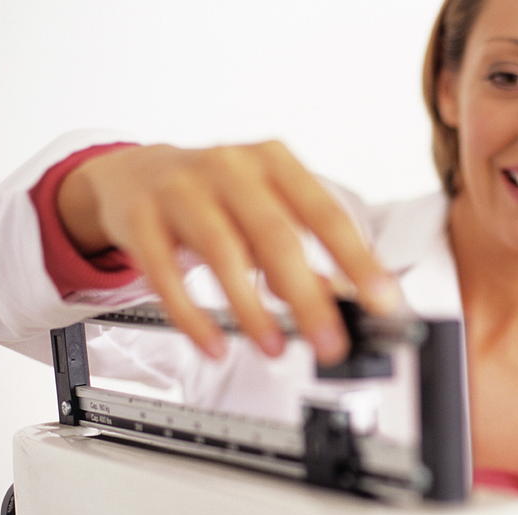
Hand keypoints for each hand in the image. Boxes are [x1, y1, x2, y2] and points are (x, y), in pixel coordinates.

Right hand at [57, 140, 401, 362]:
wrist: (134, 174)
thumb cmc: (216, 196)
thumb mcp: (265, 210)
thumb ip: (303, 251)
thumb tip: (342, 303)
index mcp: (274, 162)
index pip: (326, 215)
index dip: (357, 261)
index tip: (382, 301)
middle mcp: (230, 168)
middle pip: (277, 237)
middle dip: (308, 299)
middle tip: (329, 343)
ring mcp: (182, 189)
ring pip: (224, 253)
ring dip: (253, 310)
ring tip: (274, 347)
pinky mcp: (142, 219)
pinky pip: (168, 274)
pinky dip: (194, 316)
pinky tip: (214, 343)